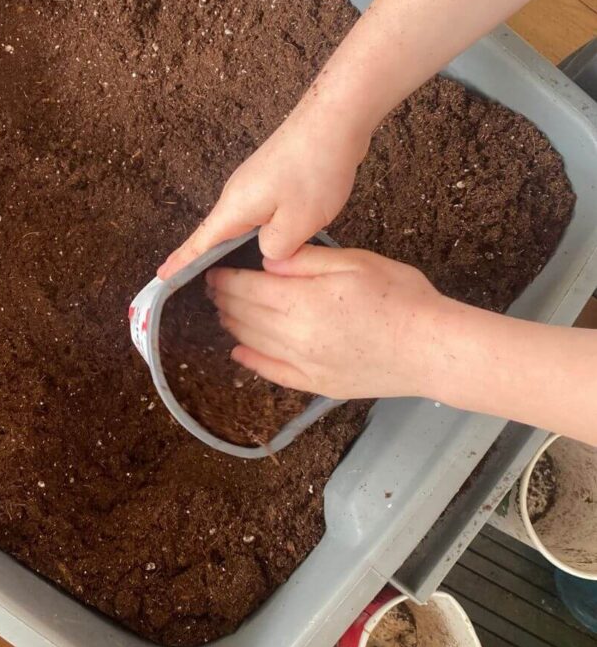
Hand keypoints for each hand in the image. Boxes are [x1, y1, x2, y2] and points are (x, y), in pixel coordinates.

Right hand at [157, 100, 369, 278]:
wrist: (333, 120)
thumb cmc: (314, 170)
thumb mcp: (297, 223)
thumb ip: (277, 249)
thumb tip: (268, 253)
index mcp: (235, 208)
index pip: (200, 243)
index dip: (181, 263)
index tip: (161, 279)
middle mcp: (237, 195)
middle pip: (217, 234)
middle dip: (207, 260)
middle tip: (201, 289)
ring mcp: (254, 184)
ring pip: (242, 225)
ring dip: (239, 248)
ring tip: (236, 274)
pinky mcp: (273, 179)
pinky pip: (259, 214)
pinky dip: (259, 232)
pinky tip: (272, 243)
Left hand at [206, 245, 447, 399]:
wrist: (433, 348)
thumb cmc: (401, 297)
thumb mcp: (356, 262)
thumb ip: (306, 261)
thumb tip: (267, 261)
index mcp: (302, 301)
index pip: (248, 288)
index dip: (226, 279)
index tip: (213, 271)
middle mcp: (295, 336)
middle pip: (245, 315)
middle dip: (224, 300)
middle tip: (212, 289)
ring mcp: (305, 364)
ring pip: (253, 343)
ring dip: (232, 325)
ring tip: (222, 312)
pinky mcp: (318, 384)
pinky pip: (273, 373)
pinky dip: (251, 361)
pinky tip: (239, 353)